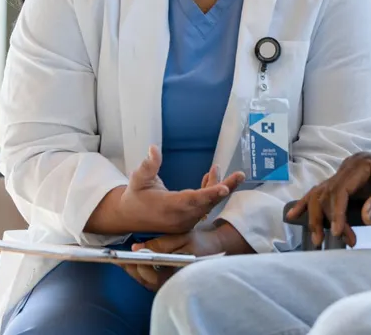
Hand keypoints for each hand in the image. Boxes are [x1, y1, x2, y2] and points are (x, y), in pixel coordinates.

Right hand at [88, 148, 244, 234]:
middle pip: (207, 202)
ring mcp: (186, 221)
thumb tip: (154, 149)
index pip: (192, 200)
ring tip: (220, 169)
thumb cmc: (136, 196)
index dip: (209, 193)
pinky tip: (210, 176)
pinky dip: (210, 192)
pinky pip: (204, 206)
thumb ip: (148, 165)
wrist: (131, 217)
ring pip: (207, 203)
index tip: (224, 188)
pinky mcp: (188, 221)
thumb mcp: (138, 179)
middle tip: (240, 175)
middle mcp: (180, 216)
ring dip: (217, 186)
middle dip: (225, 187)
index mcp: (168, 206)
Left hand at [122, 229, 221, 291]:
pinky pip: (150, 280)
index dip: (138, 266)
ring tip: (121, 260)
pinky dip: (139, 272)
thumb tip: (137, 248)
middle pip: (146, 280)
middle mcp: (174, 280)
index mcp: (178, 270)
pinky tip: (132, 263)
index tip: (127, 256)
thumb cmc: (198, 241)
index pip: (152, 273)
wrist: (214, 248)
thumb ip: (161, 244)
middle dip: (132, 269)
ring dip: (133, 271)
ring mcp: (170, 283)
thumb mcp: (182, 238)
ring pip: (146, 281)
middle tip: (118, 258)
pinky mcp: (168, 282)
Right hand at [286, 146, 370, 246]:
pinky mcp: (347, 181)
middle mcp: (348, 167)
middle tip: (331, 241)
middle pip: (326, 194)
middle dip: (326, 220)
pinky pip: (325, 192)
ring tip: (315, 237)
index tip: (339, 233)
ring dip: (317, 216)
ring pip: (322, 194)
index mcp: (359, 164)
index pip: (340, 191)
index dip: (337, 213)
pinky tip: (295, 214)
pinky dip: (310, 203)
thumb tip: (365, 219)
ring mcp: (345, 173)